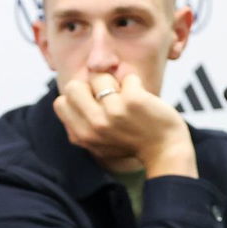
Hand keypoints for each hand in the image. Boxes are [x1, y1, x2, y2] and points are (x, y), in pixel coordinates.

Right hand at [53, 71, 196, 177]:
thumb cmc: (132, 143)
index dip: (77, 98)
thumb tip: (66, 96)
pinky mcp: (133, 101)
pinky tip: (142, 100)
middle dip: (90, 87)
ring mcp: (113, 112)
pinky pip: (128, 77)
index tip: (94, 104)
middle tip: (108, 97)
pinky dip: (136, 84)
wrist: (165, 151)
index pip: (61, 102)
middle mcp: (94, 125)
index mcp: (82, 136)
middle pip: (73, 86)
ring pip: (100, 76)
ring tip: (127, 99)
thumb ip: (82, 125)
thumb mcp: (98, 144)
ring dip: (115, 84)